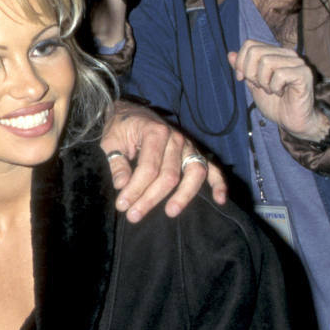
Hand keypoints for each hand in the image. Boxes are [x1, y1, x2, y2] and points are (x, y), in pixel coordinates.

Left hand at [101, 100, 226, 221]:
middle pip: (169, 175)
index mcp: (155, 132)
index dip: (135, 189)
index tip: (122, 205)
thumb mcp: (111, 141)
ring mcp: (188, 146)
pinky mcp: (194, 153)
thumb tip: (122, 185)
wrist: (131, 113)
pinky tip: (219, 199)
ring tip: (170, 212)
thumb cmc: (121, 128)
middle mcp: (176, 138)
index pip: (148, 168)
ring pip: (194, 173)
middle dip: (150, 198)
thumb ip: (117, 162)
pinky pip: (212, 168)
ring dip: (183, 196)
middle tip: (133, 216)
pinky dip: (218, 183)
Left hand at [228, 40, 328, 140]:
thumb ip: (243, 69)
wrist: (291, 121)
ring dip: (264, 82)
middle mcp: (287, 54)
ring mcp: (297, 62)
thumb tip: (230, 54)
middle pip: (256, 51)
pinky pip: (280, 74)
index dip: (240, 62)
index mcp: (275, 53)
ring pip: (266, 61)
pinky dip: (275, 87)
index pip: (250, 44)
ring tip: (271, 90)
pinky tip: (281, 93)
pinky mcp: (304, 73)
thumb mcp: (253, 84)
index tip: (241, 78)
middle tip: (260, 86)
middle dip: (251, 73)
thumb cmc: (275, 104)